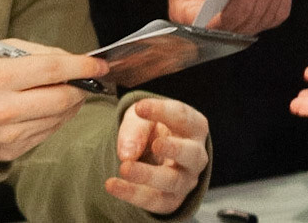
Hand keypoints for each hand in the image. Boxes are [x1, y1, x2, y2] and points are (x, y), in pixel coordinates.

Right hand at [0, 39, 108, 161]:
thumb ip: (36, 53)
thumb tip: (74, 59)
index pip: (53, 69)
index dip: (81, 65)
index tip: (100, 63)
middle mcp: (3, 109)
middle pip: (62, 98)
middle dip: (82, 86)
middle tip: (89, 77)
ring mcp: (8, 135)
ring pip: (59, 118)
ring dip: (73, 102)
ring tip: (71, 89)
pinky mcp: (11, 151)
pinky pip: (48, 132)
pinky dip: (58, 117)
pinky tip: (53, 106)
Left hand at [106, 97, 209, 214]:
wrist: (151, 155)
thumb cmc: (152, 129)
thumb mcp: (141, 119)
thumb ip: (136, 129)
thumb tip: (127, 154)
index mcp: (194, 128)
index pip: (184, 117)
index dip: (163, 111)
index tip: (140, 107)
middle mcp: (196, 156)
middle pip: (191, 154)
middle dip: (174, 149)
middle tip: (155, 144)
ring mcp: (186, 181)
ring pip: (172, 181)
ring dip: (148, 175)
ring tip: (124, 167)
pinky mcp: (171, 200)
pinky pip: (154, 201)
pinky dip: (132, 194)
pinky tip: (112, 184)